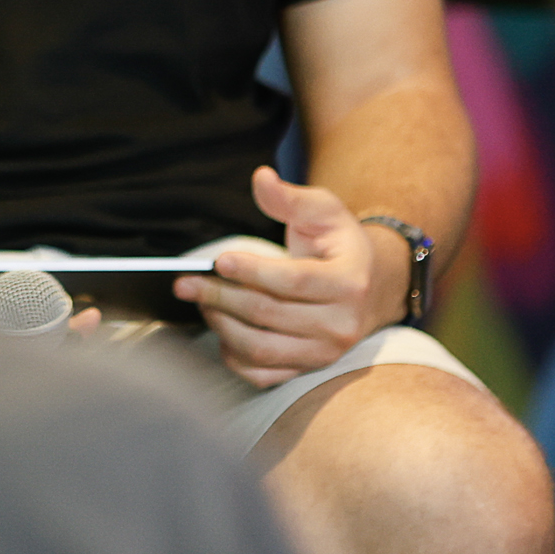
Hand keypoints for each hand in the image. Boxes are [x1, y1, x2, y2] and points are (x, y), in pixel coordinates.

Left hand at [175, 164, 390, 386]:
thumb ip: (290, 198)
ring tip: (199, 301)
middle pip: (269, 315)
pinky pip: (263, 374)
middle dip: (220, 297)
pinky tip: (219, 330)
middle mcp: (342, 324)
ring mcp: (326, 353)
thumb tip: (261, 178)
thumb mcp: (323, 211)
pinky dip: (234, 356)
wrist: (369, 286)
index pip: (293, 282)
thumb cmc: (338, 244)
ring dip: (221, 325)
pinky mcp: (309, 370)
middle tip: (185, 282)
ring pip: (261, 348)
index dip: (252, 272)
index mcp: (349, 283)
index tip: (218, 260)